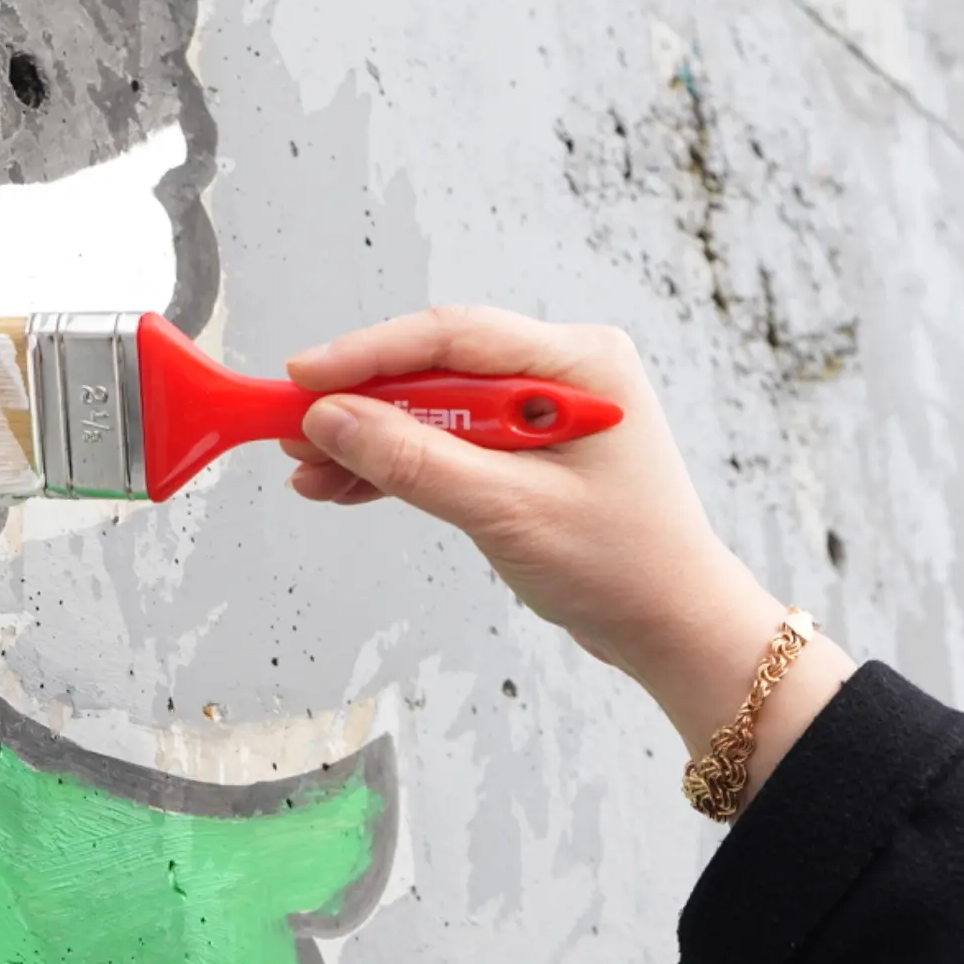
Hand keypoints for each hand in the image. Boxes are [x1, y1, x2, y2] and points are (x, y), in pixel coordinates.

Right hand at [284, 306, 850, 795]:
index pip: (451, 336)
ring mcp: (539, 409)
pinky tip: (343, 483)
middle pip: (433, 369)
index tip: (304, 377)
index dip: (367, 354)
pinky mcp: (522, 447)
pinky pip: (444, 439)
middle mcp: (559, 371)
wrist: (672, 626)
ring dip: (369, 439)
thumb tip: (333, 421)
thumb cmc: (625, 566)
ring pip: (430, 407)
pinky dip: (396, 463)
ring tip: (307, 468)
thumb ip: (414, 462)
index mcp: (577, 362)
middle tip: (290, 428)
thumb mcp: (508, 513)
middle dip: (359, 403)